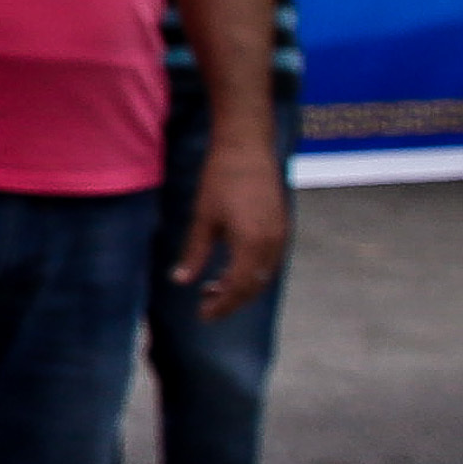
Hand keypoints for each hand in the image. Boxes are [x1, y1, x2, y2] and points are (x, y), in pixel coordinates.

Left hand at [177, 135, 290, 319]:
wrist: (247, 148)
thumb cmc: (221, 180)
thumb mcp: (202, 219)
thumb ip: (194, 253)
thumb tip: (180, 281)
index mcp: (252, 244)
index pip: (238, 288)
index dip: (222, 305)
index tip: (204, 315)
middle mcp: (272, 244)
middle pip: (254, 286)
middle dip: (231, 300)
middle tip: (205, 306)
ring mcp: (281, 235)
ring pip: (264, 275)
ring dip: (242, 286)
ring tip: (213, 288)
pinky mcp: (282, 226)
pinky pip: (270, 261)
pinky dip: (252, 271)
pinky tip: (231, 269)